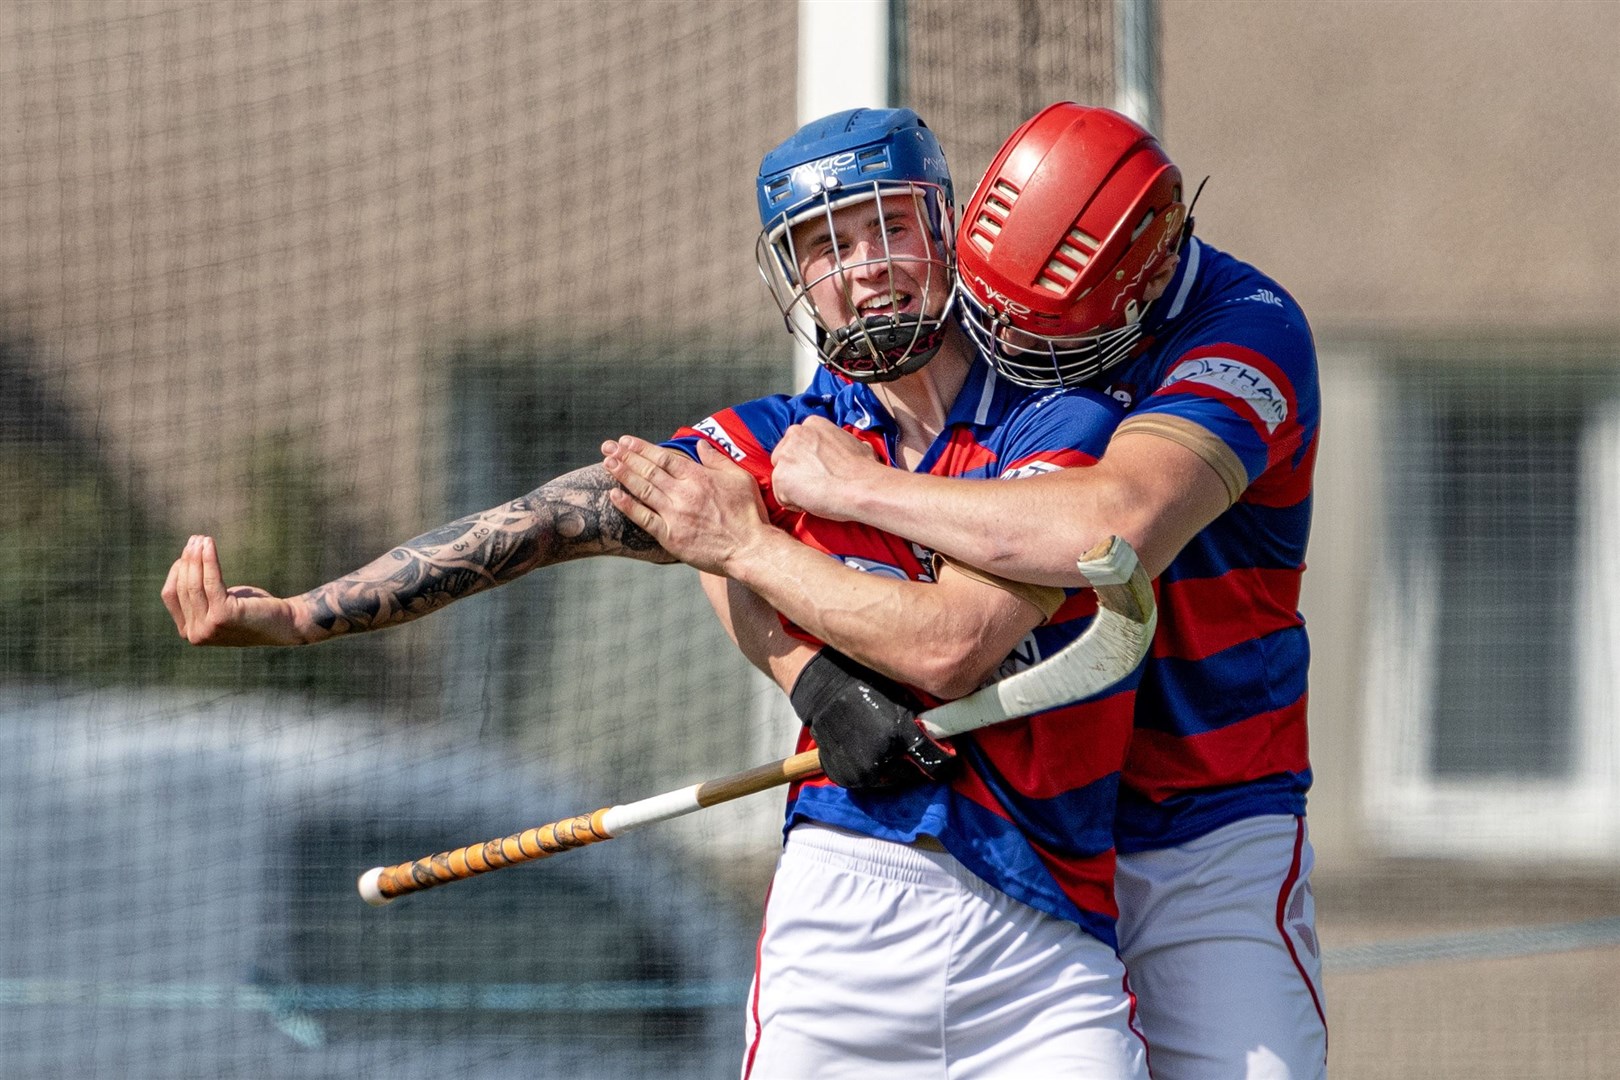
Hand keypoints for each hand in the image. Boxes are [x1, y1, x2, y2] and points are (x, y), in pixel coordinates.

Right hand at [160, 535, 303, 645]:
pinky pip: (211, 581)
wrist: (284, 623)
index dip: (176, 571)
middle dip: (188, 560)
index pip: (170, 596)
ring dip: (197, 557)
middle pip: (183, 588)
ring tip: (202, 539)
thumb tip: (183, 564)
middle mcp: (196, 634)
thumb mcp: (218, 604)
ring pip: (194, 584)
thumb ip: (199, 595)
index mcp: (189, 632)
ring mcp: (208, 627)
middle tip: (196, 539)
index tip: (187, 554)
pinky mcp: (223, 616)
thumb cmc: (252, 610)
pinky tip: (209, 544)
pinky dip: (209, 560)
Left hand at [601, 435, 772, 575]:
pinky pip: (644, 518)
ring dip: (623, 475)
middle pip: (648, 470)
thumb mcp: (740, 478)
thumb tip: (701, 445)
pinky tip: (614, 495)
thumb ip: (718, 460)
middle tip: (607, 447)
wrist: (750, 549)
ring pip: (643, 490)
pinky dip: (628, 506)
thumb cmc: (749, 514)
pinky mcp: (671, 536)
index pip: (664, 457)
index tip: (626, 441)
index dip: (642, 448)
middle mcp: (683, 493)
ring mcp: (675, 514)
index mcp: (698, 477)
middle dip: (625, 456)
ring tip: (607, 463)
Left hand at [768, 416, 882, 519]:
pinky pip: (782, 497)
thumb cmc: (864, 469)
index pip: (797, 444)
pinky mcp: (780, 477)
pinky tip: (813, 502)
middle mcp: (795, 434)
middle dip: (796, 473)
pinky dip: (795, 504)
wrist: (862, 486)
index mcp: (812, 424)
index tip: (819, 471)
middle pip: (783, 458)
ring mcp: (785, 455)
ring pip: (782, 478)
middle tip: (817, 485)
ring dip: (796, 490)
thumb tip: (856, 448)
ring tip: (818, 494)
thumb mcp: (856, 444)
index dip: (807, 461)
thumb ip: (842, 443)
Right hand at [789, 648, 957, 790]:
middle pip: (910, 776)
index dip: (944, 761)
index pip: (936, 764)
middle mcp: (878, 760)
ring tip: (882, 746)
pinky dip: (868, 770)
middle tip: (904, 746)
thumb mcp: (903, 700)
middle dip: (911, 763)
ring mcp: (858, 772)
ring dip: (890, 769)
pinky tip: (865, 750)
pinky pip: (864, 781)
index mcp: (898, 736)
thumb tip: (945, 740)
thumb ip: (924, 724)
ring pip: (887, 781)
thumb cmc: (867, 688)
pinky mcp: (842, 777)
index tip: (946, 758)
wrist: (825, 690)